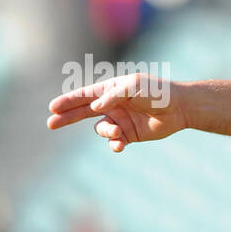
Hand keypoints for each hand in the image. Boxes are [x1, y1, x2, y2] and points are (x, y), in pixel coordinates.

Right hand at [47, 72, 187, 151]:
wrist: (180, 108)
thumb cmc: (157, 92)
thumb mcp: (134, 86)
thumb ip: (113, 94)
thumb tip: (96, 107)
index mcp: (110, 90)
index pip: (84, 96)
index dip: (68, 101)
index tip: (52, 107)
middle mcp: (112, 105)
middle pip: (83, 112)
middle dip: (67, 118)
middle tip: (51, 124)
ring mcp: (120, 120)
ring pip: (101, 129)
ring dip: (105, 132)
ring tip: (116, 131)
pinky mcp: (130, 135)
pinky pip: (115, 142)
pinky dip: (114, 144)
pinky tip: (119, 145)